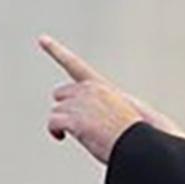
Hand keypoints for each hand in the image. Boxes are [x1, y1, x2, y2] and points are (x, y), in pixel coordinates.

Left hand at [38, 35, 184, 162]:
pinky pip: (53, 123)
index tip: (42, 39)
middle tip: (76, 124)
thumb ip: (110, 108)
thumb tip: (106, 116)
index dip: (56, 51)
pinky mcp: (74, 120)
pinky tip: (62, 137)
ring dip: (62, 124)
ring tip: (82, 136)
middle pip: (61, 94)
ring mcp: (80, 104)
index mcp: (102, 87)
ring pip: (56, 112)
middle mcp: (89, 91)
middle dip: (64, 108)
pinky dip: (55, 131)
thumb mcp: (128, 113)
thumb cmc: (140, 133)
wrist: (142, 144)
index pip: (76, 66)